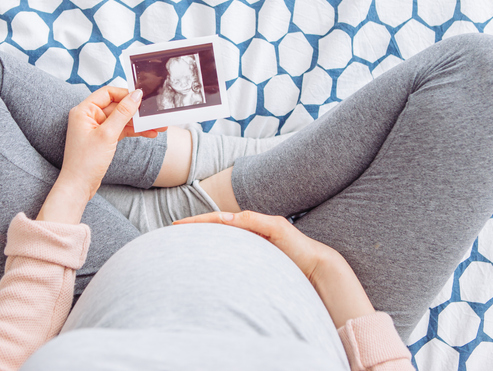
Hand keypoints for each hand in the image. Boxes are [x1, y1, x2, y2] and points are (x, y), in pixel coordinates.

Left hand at [37, 87, 164, 224]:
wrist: (79, 186)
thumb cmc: (86, 161)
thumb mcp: (107, 134)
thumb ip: (123, 113)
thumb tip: (136, 95)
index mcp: (84, 110)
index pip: (108, 93)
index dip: (126, 94)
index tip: (143, 97)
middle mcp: (89, 117)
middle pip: (117, 106)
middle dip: (137, 111)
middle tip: (155, 114)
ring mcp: (96, 128)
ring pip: (122, 120)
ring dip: (139, 123)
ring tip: (158, 126)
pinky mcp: (103, 139)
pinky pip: (121, 130)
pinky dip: (134, 132)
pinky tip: (149, 133)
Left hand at [174, 211, 375, 327]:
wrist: (316, 267)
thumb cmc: (289, 270)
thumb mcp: (260, 269)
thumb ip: (243, 265)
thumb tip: (220, 274)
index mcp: (248, 237)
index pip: (219, 231)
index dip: (200, 230)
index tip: (179, 233)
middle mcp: (253, 227)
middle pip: (219, 222)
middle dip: (197, 223)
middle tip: (175, 227)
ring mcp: (264, 224)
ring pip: (230, 219)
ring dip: (210, 220)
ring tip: (189, 224)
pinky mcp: (276, 226)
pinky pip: (251, 222)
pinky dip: (236, 221)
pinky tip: (222, 222)